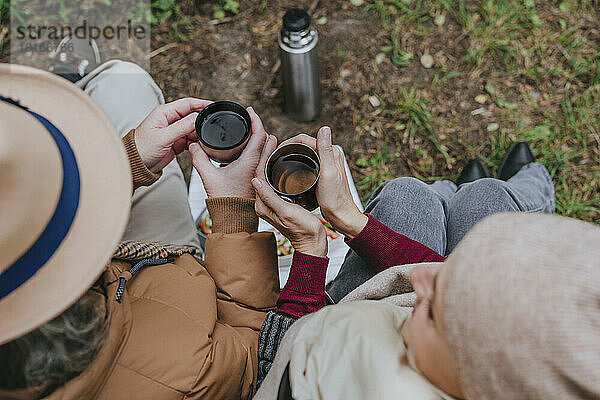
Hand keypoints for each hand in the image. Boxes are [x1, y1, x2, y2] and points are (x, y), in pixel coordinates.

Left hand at [135, 98, 211, 172]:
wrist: (137, 165)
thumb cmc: (142, 148)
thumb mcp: (163, 137)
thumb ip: (181, 127)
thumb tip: (197, 117)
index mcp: (165, 113)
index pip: (187, 103)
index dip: (201, 104)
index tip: (213, 106)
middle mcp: (170, 120)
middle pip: (192, 115)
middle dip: (200, 122)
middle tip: (206, 130)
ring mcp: (174, 131)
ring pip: (193, 128)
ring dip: (198, 134)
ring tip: (198, 141)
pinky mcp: (177, 141)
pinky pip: (191, 139)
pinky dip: (195, 143)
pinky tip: (195, 147)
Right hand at [189, 107, 266, 197]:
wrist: (233, 218)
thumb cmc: (225, 201)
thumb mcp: (208, 176)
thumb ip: (199, 158)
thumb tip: (193, 145)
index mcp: (251, 161)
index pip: (260, 133)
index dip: (255, 119)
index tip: (249, 111)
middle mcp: (259, 165)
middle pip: (267, 138)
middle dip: (259, 127)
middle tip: (248, 119)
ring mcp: (260, 171)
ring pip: (266, 148)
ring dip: (261, 137)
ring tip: (248, 131)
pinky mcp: (257, 176)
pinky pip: (262, 156)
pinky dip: (258, 148)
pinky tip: (248, 148)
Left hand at [252, 136, 327, 257]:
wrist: (313, 243)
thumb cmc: (303, 230)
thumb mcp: (286, 212)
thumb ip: (270, 197)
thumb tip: (255, 180)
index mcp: (262, 205)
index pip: (258, 174)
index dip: (263, 156)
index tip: (269, 141)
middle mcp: (263, 203)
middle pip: (261, 173)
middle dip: (265, 155)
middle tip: (271, 138)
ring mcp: (271, 203)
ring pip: (268, 176)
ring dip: (271, 160)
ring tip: (275, 145)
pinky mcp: (278, 203)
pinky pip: (274, 182)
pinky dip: (276, 169)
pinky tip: (282, 163)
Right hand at [281, 127, 367, 238]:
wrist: (340, 215)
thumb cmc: (335, 198)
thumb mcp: (328, 172)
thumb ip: (325, 150)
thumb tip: (324, 128)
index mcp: (332, 152)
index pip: (305, 139)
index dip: (289, 142)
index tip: (277, 150)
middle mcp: (330, 155)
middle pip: (305, 145)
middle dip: (289, 147)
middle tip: (275, 156)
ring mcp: (326, 164)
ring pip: (305, 153)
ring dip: (293, 154)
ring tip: (280, 161)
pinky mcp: (323, 173)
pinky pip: (307, 162)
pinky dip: (298, 162)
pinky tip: (290, 170)